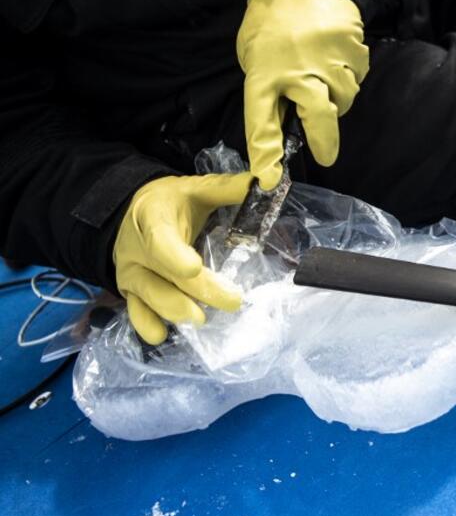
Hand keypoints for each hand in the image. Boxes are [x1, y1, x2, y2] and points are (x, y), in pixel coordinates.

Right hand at [113, 173, 250, 344]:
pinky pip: (135, 312)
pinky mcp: (128, 291)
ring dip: (175, 310)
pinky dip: (147, 325)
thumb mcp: (196, 189)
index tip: (194, 269)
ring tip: (202, 318)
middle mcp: (137, 248)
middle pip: (166, 274)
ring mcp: (131, 272)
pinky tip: (162, 334)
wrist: (129, 213)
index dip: (175, 255)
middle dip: (199, 291)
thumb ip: (228, 188)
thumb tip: (267, 182)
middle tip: (232, 301)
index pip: (161, 238)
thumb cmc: (171, 202)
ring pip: (149, 297)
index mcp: (153, 217)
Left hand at [237, 0, 368, 188]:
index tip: (269, 179)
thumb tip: (285, 123)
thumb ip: (269, 90)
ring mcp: (329, 61)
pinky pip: (357, 77)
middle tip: (326, 154)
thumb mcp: (256, 57)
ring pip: (344, 99)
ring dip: (337, 98)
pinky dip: (350, 75)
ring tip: (324, 77)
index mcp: (264, 74)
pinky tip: (336, 59)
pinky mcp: (354, 51)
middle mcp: (297, 71)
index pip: (260, 123)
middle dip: (324, 142)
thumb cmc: (273, 21)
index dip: (265, 156)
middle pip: (319, 118)